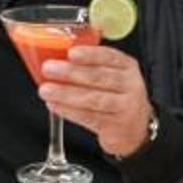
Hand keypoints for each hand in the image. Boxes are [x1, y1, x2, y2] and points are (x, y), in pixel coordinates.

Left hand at [39, 44, 154, 160]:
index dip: (89, 54)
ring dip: (66, 94)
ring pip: (94, 99)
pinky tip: (54, 105)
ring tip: (46, 90)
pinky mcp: (116, 126)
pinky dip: (69, 111)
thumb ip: (89, 66)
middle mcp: (130, 85)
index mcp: (127, 66)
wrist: (135, 128)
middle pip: (99, 77)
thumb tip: (55, 59)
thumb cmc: (115, 96)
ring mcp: (125, 107)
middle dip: (71, 72)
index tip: (71, 53)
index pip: (109, 57)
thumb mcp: (111, 76)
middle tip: (49, 69)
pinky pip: (89, 117)